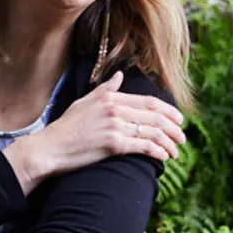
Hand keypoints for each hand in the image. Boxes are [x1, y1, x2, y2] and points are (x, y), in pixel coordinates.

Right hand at [3, 70, 187, 192]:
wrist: (50, 148)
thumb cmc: (65, 127)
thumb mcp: (85, 102)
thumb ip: (106, 89)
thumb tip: (120, 75)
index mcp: (110, 97)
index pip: (148, 102)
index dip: (168, 111)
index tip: (178, 119)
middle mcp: (115, 108)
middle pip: (156, 116)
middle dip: (174, 127)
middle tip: (182, 137)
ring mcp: (115, 126)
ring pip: (153, 132)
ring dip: (169, 143)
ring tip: (176, 151)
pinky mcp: (113, 144)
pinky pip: (144, 147)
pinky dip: (158, 152)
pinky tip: (164, 157)